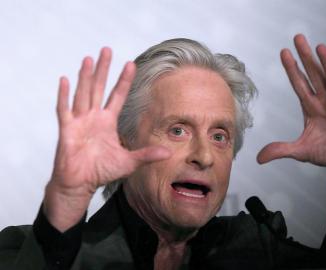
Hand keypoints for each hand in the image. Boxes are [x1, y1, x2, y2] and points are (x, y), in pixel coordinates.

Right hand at [44, 48, 170, 230]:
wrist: (80, 184)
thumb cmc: (101, 172)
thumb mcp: (128, 162)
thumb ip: (146, 155)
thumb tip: (169, 152)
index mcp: (108, 122)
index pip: (118, 96)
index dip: (124, 80)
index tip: (131, 64)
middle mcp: (94, 118)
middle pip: (99, 88)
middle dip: (103, 69)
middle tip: (107, 49)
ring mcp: (79, 122)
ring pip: (83, 93)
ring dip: (85, 76)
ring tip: (89, 58)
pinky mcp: (67, 130)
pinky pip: (64, 109)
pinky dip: (64, 95)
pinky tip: (65, 79)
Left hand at [257, 34, 325, 183]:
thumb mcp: (301, 151)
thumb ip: (281, 150)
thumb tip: (258, 158)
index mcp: (310, 107)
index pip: (299, 83)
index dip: (292, 68)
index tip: (283, 52)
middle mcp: (324, 100)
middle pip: (313, 75)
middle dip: (305, 57)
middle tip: (298, 38)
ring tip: (318, 47)